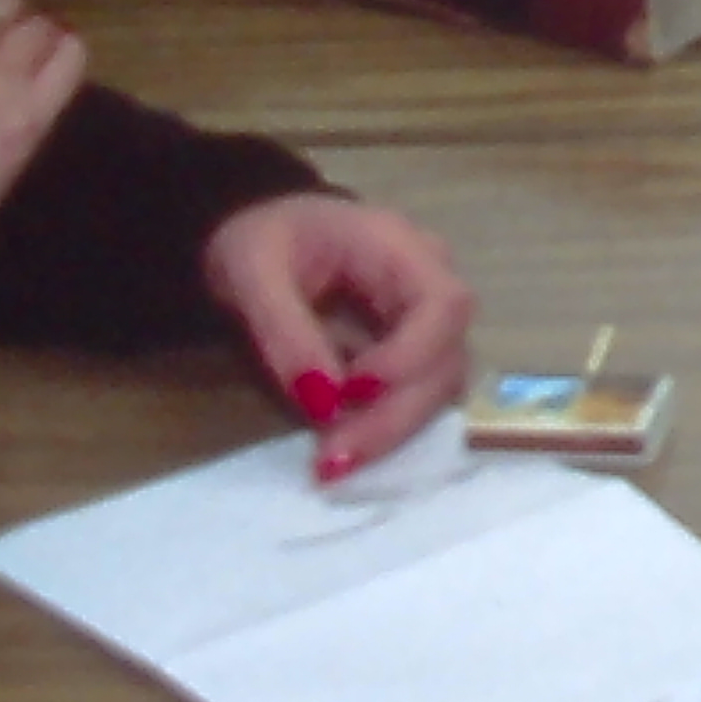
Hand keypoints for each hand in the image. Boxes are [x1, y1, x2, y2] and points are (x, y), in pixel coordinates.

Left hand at [203, 192, 478, 481]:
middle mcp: (430, 285)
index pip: (443, 304)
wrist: (262, 240)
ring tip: (331, 462)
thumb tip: (324, 405)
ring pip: (438, 389)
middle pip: (447, 359)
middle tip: (334, 459)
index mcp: (400, 246)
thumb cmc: (261, 242)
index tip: (353, 392)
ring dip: (391, 431)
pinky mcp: (411, 355)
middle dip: (395, 416)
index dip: (411, 356)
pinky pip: (414, 398)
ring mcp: (426, 323)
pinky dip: (381, 429)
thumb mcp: (253, 274)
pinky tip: (339, 452)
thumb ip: (286, 332)